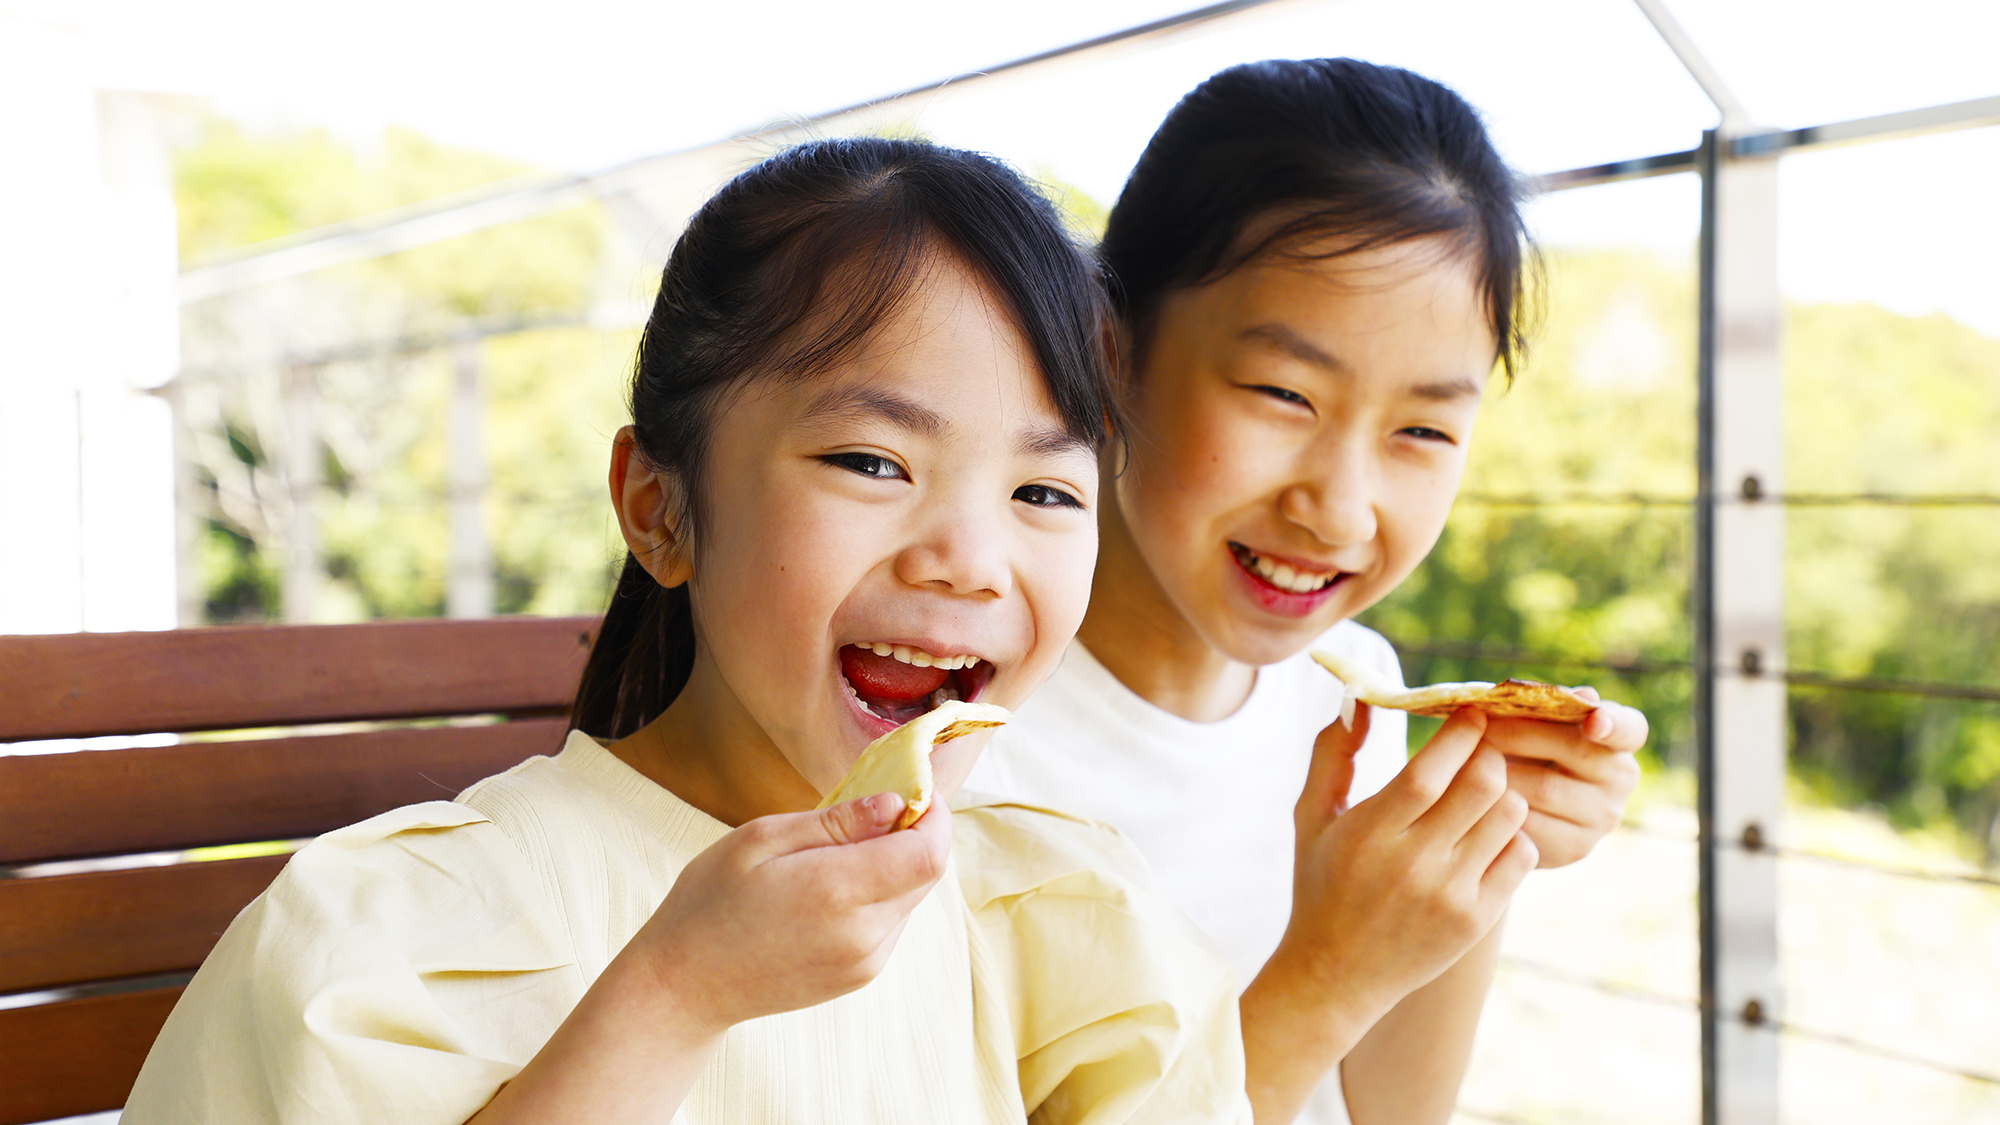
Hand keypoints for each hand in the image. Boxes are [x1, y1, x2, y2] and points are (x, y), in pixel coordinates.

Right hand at [629, 792, 951, 1034]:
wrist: (686, 984)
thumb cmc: (711, 901)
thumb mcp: (762, 839)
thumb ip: (835, 821)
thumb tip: (895, 804)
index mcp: (837, 891)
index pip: (927, 852)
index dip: (934, 816)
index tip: (916, 790)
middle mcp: (862, 934)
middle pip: (927, 873)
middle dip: (915, 834)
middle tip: (876, 809)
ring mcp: (865, 962)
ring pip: (912, 898)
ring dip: (896, 866)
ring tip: (841, 852)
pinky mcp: (860, 976)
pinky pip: (893, 924)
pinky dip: (880, 895)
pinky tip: (834, 887)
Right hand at [1275, 704, 1538, 1021]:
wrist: (1335, 974)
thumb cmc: (1321, 885)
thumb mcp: (1312, 818)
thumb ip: (1332, 753)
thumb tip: (1357, 698)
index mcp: (1370, 833)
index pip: (1430, 771)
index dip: (1459, 734)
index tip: (1470, 713)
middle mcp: (1414, 865)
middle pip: (1483, 785)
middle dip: (1488, 755)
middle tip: (1480, 752)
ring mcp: (1450, 895)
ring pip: (1510, 815)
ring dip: (1502, 794)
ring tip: (1482, 796)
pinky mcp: (1476, 920)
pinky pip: (1522, 855)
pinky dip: (1512, 836)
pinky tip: (1487, 837)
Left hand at [1486, 687, 1644, 867]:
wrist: (1518, 807)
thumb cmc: (1528, 747)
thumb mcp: (1539, 722)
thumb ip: (1550, 706)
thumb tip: (1578, 697)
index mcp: (1619, 739)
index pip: (1629, 728)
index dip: (1613, 723)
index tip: (1593, 720)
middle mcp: (1621, 778)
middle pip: (1574, 749)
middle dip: (1519, 733)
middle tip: (1478, 727)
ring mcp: (1603, 817)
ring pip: (1545, 788)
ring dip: (1501, 770)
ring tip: (1468, 759)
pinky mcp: (1575, 847)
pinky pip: (1530, 824)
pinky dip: (1497, 807)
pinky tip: (1474, 796)